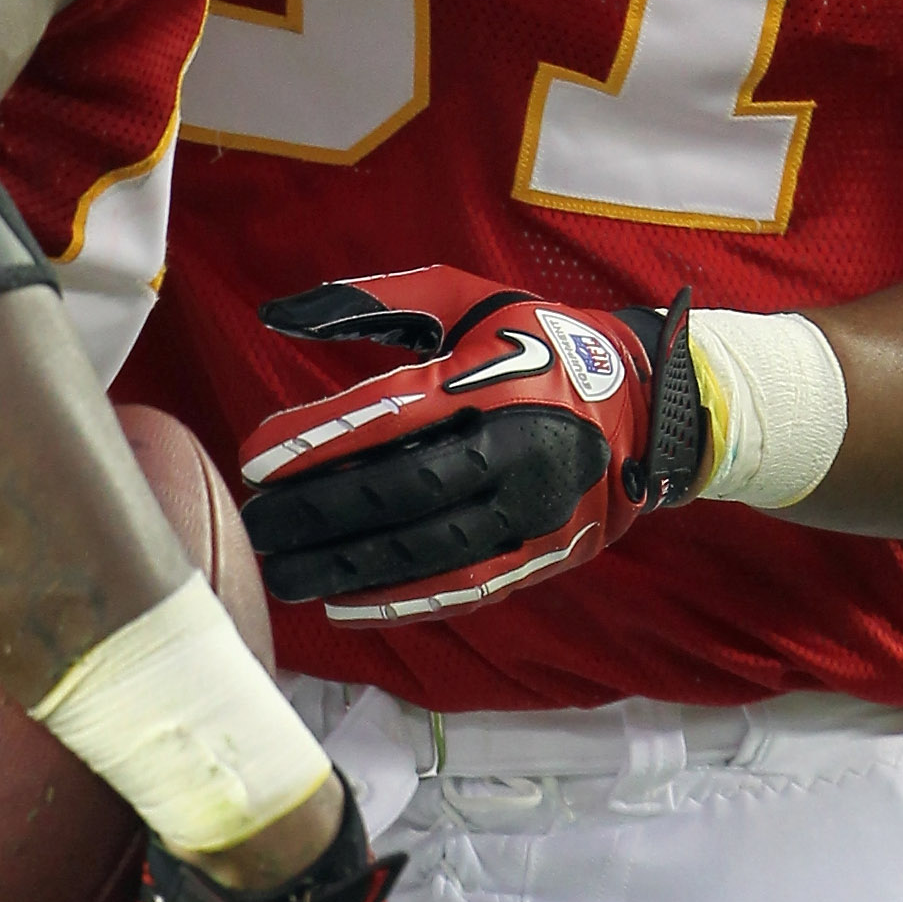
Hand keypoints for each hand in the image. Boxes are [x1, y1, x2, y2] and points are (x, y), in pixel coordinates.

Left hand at [236, 264, 702, 623]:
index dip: (317, 439)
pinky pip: (465, 588)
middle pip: (401, 490)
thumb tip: (276, 312)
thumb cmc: (535, 340)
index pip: (390, 414)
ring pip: (428, 550)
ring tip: (284, 573)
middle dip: (318, 511)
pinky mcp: (546, 555)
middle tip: (256, 524)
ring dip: (348, 566)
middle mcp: (517, 447)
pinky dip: (402, 601)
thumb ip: (372, 301)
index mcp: (494, 377)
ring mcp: (535, 509)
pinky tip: (345, 603)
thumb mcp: (462, 299)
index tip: (253, 457)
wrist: (649, 403)